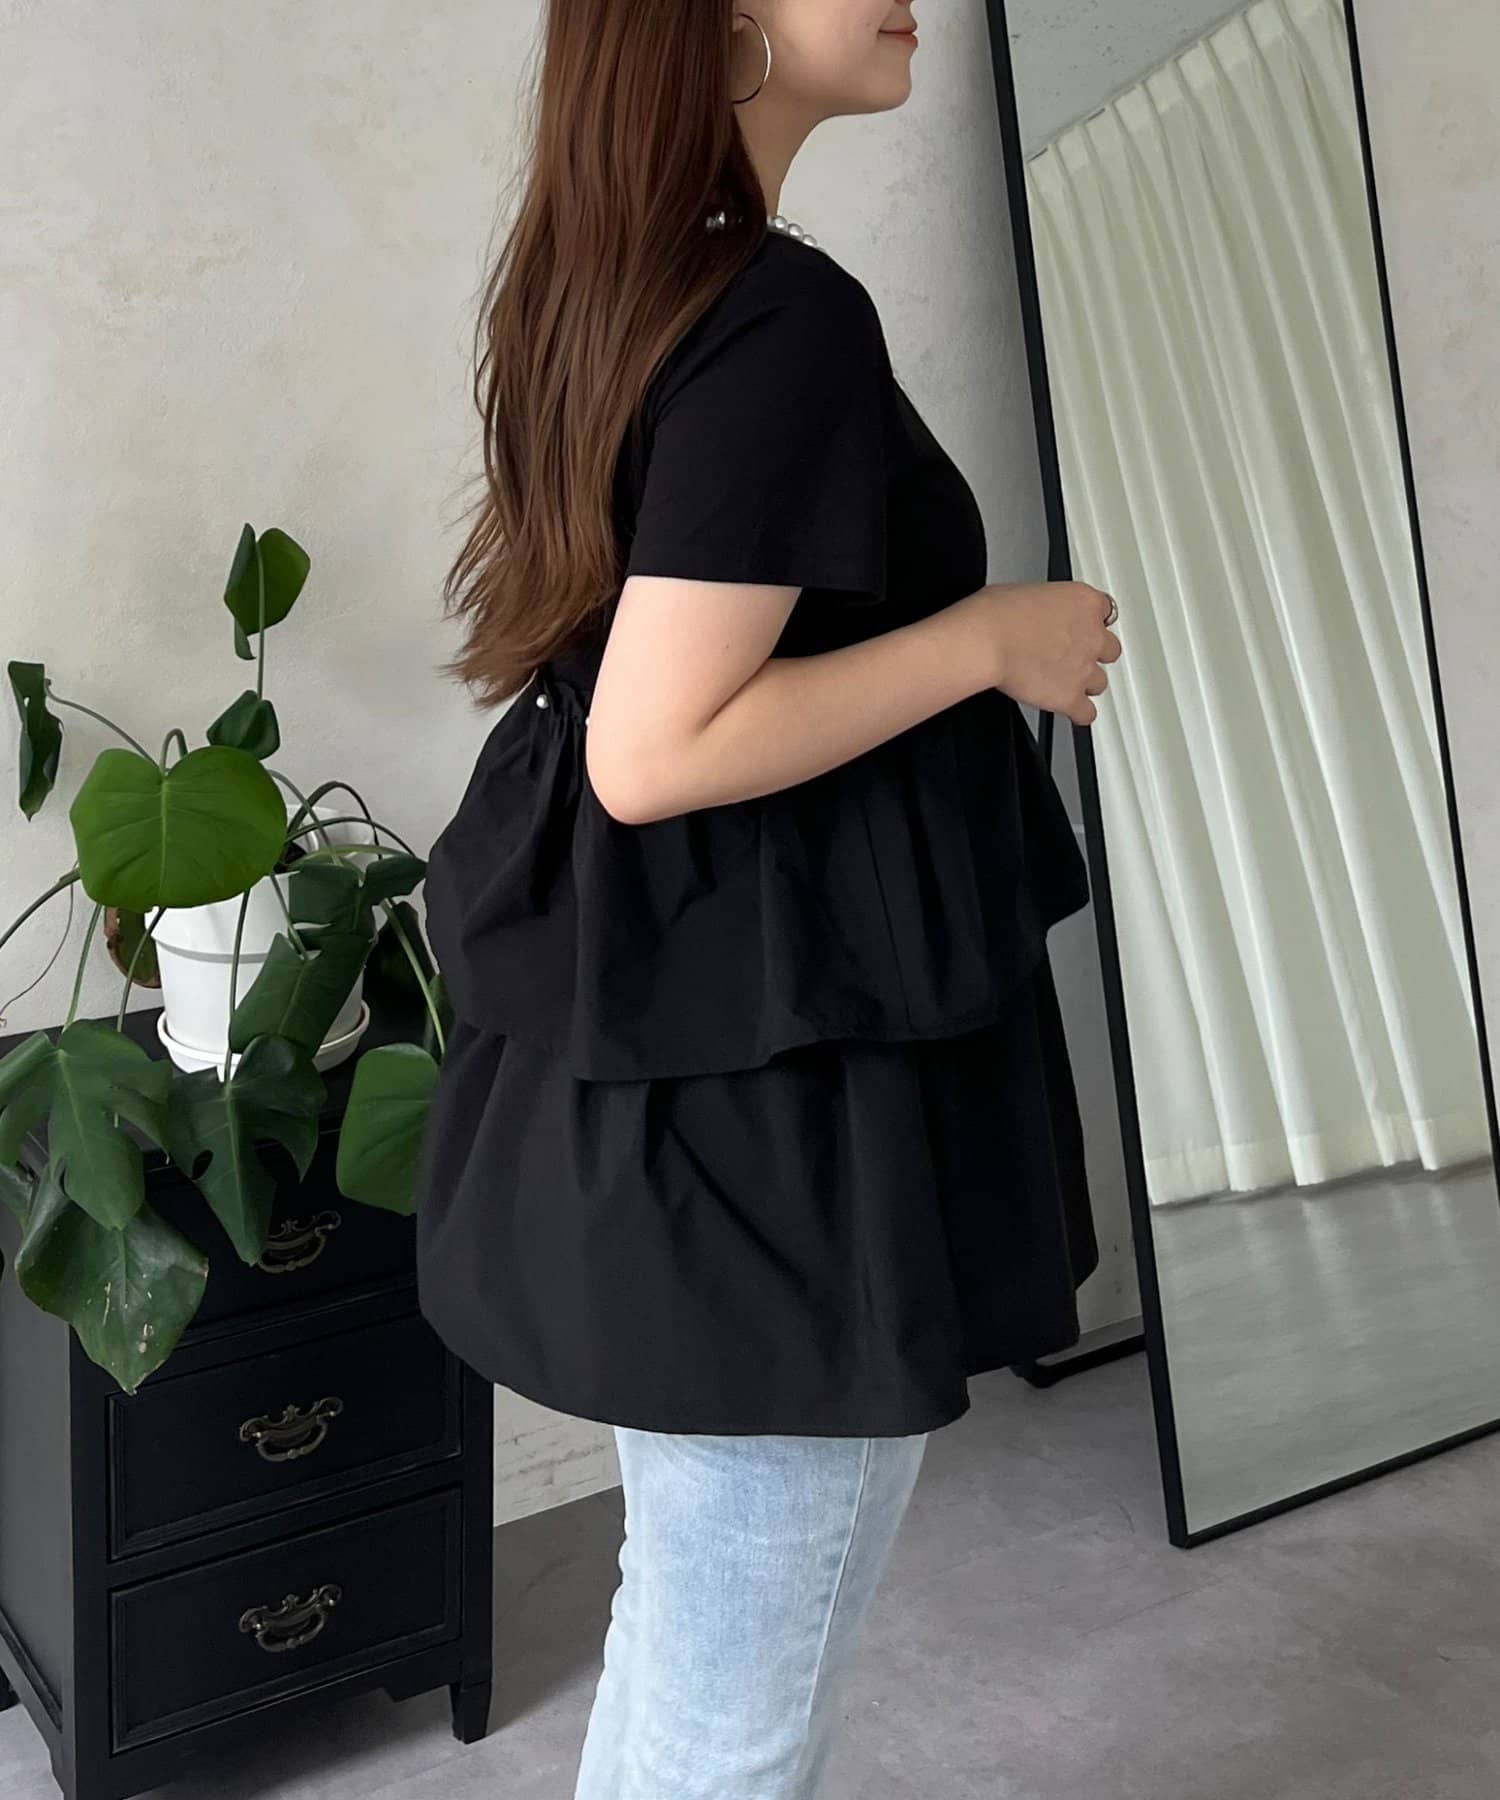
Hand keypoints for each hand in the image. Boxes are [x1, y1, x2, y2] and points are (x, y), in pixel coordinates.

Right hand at [956, 580, 1121, 724]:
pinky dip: (1079, 714)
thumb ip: (1045, 607)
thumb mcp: (1027, 592)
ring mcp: (1085, 669)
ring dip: (1085, 684)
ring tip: (1066, 683)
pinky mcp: (1071, 697)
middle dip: (1093, 655)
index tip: (1080, 627)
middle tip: (1073, 656)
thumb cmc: (997, 615)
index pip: (1105, 611)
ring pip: (1100, 682)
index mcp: (1083, 603)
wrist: (987, 641)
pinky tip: (1070, 711)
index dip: (1091, 623)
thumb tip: (1035, 614)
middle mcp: (1092, 635)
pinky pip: (1087, 713)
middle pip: (1110, 650)